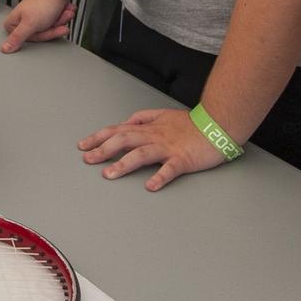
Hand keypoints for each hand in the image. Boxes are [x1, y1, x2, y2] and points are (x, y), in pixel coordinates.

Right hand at [0, 0, 75, 51]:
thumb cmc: (44, 2)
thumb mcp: (29, 24)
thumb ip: (17, 38)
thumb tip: (3, 49)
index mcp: (13, 23)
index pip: (29, 40)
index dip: (41, 34)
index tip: (45, 27)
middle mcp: (22, 20)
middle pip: (40, 35)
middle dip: (53, 26)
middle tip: (56, 18)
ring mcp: (34, 17)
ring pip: (49, 29)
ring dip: (59, 21)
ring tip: (61, 12)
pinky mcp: (44, 15)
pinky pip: (54, 23)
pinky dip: (61, 17)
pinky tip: (63, 11)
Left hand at [78, 108, 226, 190]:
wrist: (217, 124)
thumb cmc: (191, 123)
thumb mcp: (164, 114)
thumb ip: (144, 116)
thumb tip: (126, 121)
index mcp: (149, 127)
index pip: (117, 130)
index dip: (99, 137)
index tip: (83, 145)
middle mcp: (154, 136)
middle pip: (124, 140)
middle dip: (103, 149)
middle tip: (87, 159)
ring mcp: (168, 148)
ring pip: (141, 154)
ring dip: (124, 164)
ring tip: (109, 174)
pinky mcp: (183, 159)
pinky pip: (170, 168)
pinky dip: (159, 177)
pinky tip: (150, 186)